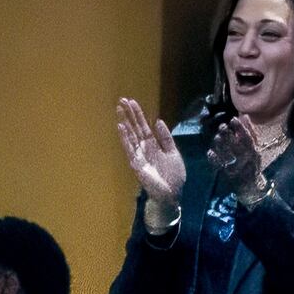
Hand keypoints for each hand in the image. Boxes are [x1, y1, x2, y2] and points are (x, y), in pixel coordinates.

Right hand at [116, 99, 185, 221]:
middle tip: (122, 100)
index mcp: (154, 145)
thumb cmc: (173, 175)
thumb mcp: (173, 153)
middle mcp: (144, 148)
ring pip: (130, 135)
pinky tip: (121, 127)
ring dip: (125, 122)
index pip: (144, 126)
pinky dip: (125, 137)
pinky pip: (129, 148)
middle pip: (135, 128)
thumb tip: (158, 120)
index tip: (132, 101)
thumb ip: (166, 138)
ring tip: (119, 109)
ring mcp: (139, 155)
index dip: (138, 114)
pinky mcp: (136, 163)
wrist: (172, 193)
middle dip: (129, 114)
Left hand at [208, 116, 268, 200]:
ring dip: (222, 146)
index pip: (249, 139)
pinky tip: (209, 152)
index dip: (241, 129)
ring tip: (216, 138)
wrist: (252, 187)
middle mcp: (248, 160)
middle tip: (222, 126)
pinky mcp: (230, 176)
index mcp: (255, 152)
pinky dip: (215, 160)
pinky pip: (221, 167)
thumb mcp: (254, 148)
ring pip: (230, 156)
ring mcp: (239, 169)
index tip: (233, 119)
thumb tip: (245, 116)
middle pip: (238, 146)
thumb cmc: (252, 163)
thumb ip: (250, 132)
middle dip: (230, 136)